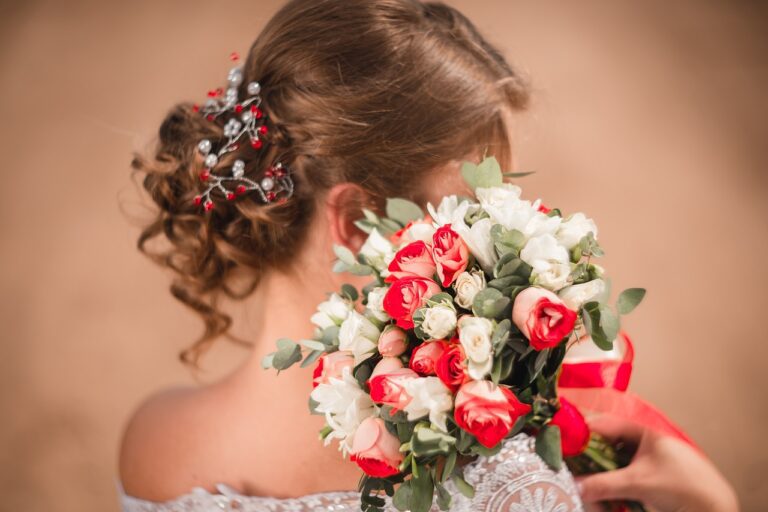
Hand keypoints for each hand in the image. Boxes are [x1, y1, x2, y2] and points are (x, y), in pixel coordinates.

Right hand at [577, 414, 738, 511]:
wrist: (714, 509)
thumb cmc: (685, 486)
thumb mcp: (638, 483)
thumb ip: (604, 484)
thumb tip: (576, 486)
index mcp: (643, 430)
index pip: (603, 423)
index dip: (581, 431)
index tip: (562, 441)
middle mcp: (643, 441)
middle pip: (605, 443)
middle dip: (587, 456)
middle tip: (570, 466)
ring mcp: (646, 460)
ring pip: (611, 461)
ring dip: (597, 472)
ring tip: (584, 481)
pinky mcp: (648, 476)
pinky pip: (621, 474)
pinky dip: (610, 482)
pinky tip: (601, 493)